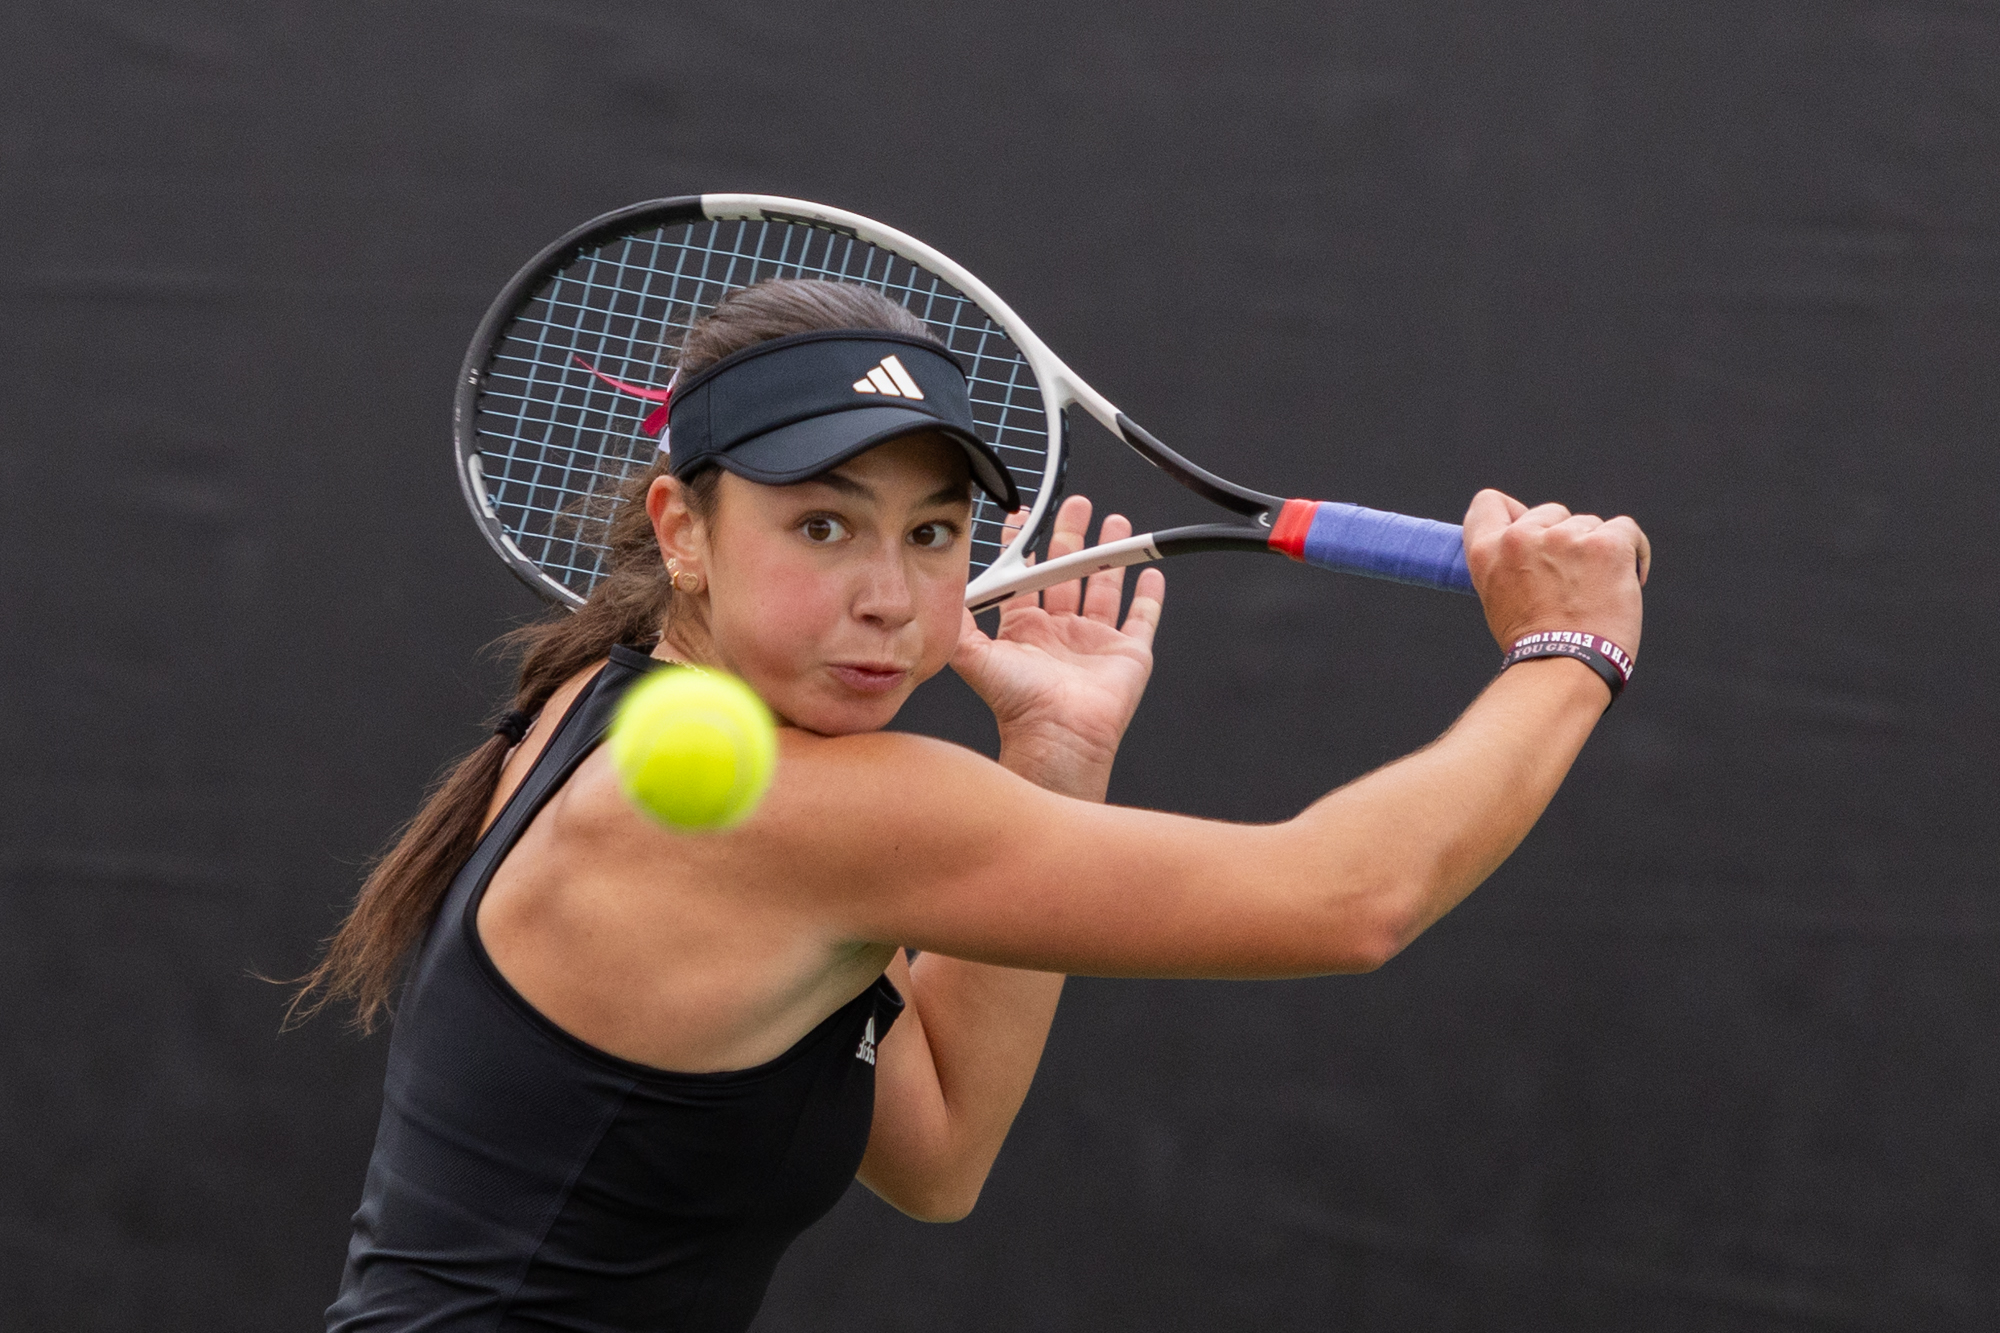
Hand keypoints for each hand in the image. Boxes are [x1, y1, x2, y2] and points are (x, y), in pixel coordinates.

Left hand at [951, 496, 1165, 800]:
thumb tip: (943, 591)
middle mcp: (1060, 632)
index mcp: (1026, 629)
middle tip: (1077, 505)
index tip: (1025, 517)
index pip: (1026, 578)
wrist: (1057, 733)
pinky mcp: (1128, 653)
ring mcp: (1095, 641)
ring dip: (1109, 555)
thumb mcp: (976, 656)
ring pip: (1105, 587)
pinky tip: (1150, 574)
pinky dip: (1149, 597)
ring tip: (1115, 523)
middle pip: (1067, 572)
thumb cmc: (1017, 703)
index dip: (1025, 546)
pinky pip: (1142, 619)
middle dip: (1072, 535)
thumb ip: (960, 622)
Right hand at [1462, 489, 1649, 657]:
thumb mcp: (1499, 599)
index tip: (1532, 530)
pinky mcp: (1605, 545)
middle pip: (1552, 513)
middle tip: (1571, 582)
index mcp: (1487, 551)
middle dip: (1565, 540)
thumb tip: (1538, 541)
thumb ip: (1510, 564)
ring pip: (1589, 525)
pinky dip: (1632, 553)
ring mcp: (1564, 538)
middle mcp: (1521, 537)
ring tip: (1597, 592)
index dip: (1513, 513)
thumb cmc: (1535, 646)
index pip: (1489, 504)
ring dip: (1597, 552)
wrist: (1564, 669)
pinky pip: (1626, 530)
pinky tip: (1629, 581)